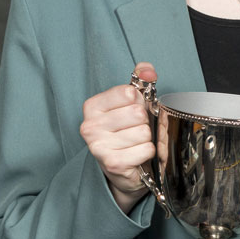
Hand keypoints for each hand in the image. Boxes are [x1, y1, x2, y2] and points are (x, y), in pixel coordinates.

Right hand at [80, 62, 156, 213]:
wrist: (122, 169)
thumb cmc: (126, 132)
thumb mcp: (131, 103)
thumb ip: (140, 81)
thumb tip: (147, 69)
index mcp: (92, 106)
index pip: (129, 92)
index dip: (139, 102)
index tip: (132, 111)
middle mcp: (90, 126)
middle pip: (138, 113)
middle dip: (145, 122)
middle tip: (136, 131)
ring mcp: (99, 146)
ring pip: (144, 132)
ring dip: (148, 139)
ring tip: (136, 144)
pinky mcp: (113, 163)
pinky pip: (147, 149)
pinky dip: (149, 152)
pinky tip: (137, 155)